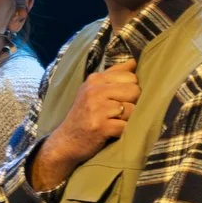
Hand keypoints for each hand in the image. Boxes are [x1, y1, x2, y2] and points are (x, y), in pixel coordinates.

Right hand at [30, 61, 140, 190]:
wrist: (66, 141)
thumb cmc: (85, 114)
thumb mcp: (94, 89)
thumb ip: (114, 74)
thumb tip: (134, 61)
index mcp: (95, 79)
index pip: (131, 77)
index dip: (131, 90)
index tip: (119, 99)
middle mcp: (94, 91)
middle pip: (135, 91)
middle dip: (132, 104)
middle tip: (117, 113)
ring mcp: (96, 109)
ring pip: (133, 109)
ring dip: (128, 119)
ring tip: (114, 122)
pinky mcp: (100, 127)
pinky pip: (127, 126)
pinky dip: (124, 131)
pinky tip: (113, 132)